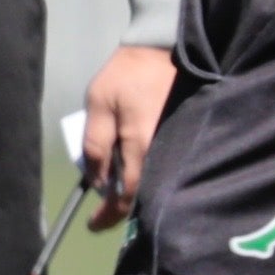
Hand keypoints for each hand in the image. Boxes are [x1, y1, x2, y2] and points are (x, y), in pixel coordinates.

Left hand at [74, 43, 174, 228]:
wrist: (162, 49)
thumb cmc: (126, 75)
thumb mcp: (98, 104)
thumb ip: (95, 144)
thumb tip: (97, 180)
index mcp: (142, 146)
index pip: (126, 195)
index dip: (108, 215)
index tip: (92, 225)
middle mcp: (164, 153)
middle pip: (143, 195)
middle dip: (120, 208)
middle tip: (101, 213)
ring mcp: (176, 147)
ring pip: (153, 184)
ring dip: (132, 193)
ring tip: (113, 194)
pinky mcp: (181, 138)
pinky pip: (162, 168)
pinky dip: (145, 177)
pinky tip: (132, 173)